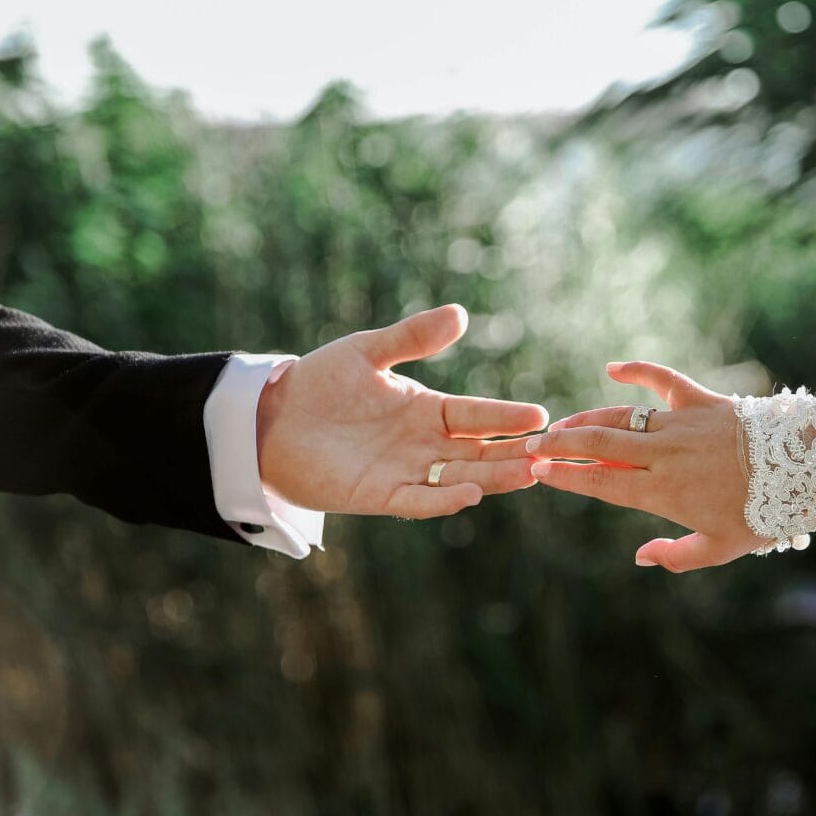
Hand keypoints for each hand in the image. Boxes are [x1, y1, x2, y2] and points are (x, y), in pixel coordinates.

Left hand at [255, 304, 547, 518]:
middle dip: (512, 452)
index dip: (506, 416)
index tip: (539, 415)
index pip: (476, 415)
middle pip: (478, 451)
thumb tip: (461, 314)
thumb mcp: (367, 352)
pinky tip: (469, 493)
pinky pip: (419, 501)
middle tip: (546, 451)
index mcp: (427, 410)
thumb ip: (412, 337)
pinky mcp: (380, 496)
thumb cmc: (319, 383)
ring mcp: (405, 472)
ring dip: (492, 477)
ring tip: (527, 474)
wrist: (269, 421)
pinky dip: (444, 499)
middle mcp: (423, 444)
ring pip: (460, 477)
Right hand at [527, 361, 764, 571]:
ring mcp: (681, 424)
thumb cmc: (764, 514)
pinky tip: (612, 369)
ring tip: (560, 426)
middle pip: (598, 446)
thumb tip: (640, 557)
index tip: (538, 473)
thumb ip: (676, 556)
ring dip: (585, 420)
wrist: (807, 469)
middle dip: (560, 445)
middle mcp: (664, 456)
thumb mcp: (720, 548)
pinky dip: (636, 370)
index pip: (601, 483)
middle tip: (533, 446)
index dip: (566, 478)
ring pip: (620, 417)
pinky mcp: (702, 400)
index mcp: (664, 494)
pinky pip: (663, 380)